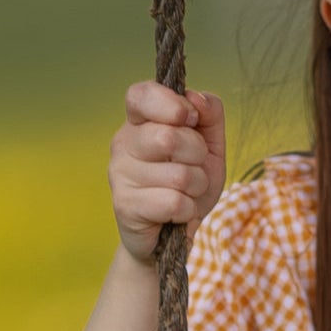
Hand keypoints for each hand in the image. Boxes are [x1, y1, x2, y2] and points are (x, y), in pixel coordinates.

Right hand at [108, 78, 223, 260]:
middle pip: (169, 136)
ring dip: (196, 186)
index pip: (141, 95)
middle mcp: (123, 144)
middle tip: (194, 167)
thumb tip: (197, 99)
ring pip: (178, 174)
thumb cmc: (188, 185)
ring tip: (186, 193)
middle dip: (197, 155)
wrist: (172, 236)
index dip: (171, 104)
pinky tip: (178, 213)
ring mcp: (120, 175)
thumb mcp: (209, 146)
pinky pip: (174, 202)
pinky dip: (188, 210)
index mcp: (139, 121)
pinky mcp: (125, 206)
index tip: (190, 119)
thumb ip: (209, 114)